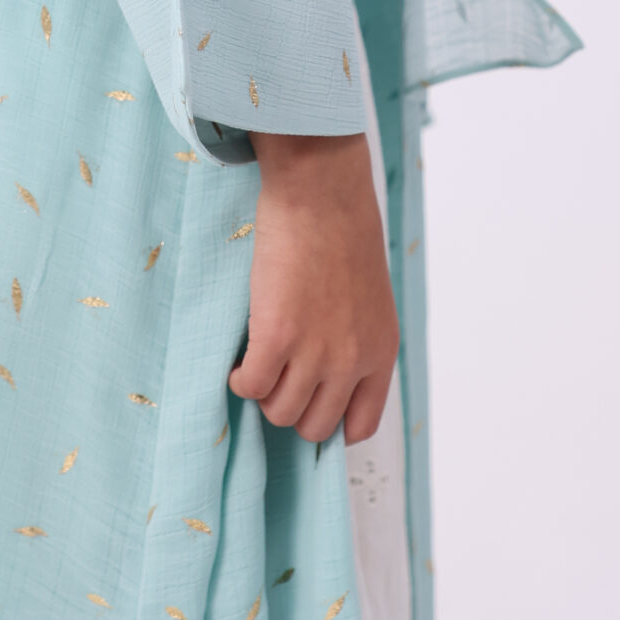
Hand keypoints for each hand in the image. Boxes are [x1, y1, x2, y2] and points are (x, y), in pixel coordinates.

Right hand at [227, 129, 399, 444]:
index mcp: (380, 352)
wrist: (322, 192)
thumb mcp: (368, 297)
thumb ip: (356, 339)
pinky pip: (250, 386)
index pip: (361, 424)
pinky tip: (240, 359)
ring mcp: (315, 352)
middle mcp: (352, 361)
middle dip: (291, 406)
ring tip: (258, 361)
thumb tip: (327, 372)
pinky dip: (239, 379)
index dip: (330, 419)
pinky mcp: (277, 336)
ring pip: (279, 411)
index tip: (309, 401)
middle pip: (314, 427)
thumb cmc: (341, 231)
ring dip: (263, 392)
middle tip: (277, 374)